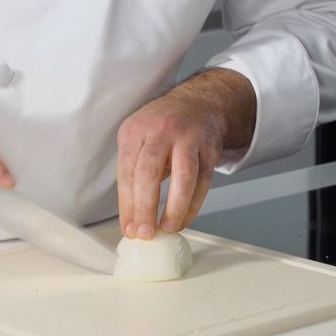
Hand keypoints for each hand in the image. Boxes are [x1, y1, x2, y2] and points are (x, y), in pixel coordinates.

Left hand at [116, 68, 255, 238]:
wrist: (197, 103)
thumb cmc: (162, 128)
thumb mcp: (138, 138)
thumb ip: (132, 172)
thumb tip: (131, 217)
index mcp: (135, 130)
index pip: (126, 172)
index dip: (127, 204)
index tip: (129, 228)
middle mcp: (160, 131)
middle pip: (149, 173)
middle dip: (145, 208)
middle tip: (145, 233)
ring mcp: (187, 138)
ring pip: (183, 177)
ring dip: (174, 208)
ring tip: (168, 228)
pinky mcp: (209, 148)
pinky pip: (203, 181)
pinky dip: (193, 204)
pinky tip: (184, 218)